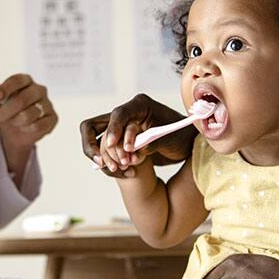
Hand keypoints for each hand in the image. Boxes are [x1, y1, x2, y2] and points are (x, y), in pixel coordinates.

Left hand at [0, 74, 57, 148]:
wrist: (17, 131)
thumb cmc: (8, 113)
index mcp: (26, 81)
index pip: (18, 80)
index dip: (6, 88)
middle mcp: (39, 90)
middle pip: (23, 98)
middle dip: (7, 111)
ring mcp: (48, 104)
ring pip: (28, 114)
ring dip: (16, 121)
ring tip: (14, 122)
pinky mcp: (53, 118)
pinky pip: (37, 126)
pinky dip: (26, 129)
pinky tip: (25, 128)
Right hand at [80, 94, 196, 176]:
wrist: (185, 145)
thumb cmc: (181, 136)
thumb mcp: (171, 138)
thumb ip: (152, 142)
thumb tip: (136, 150)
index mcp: (139, 106)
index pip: (118, 114)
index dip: (112, 129)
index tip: (111, 145)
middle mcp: (126, 116)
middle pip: (93, 126)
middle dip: (96, 146)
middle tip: (107, 163)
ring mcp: (120, 130)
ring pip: (97, 143)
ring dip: (107, 159)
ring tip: (124, 169)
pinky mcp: (118, 143)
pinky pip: (105, 155)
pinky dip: (112, 165)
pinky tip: (129, 173)